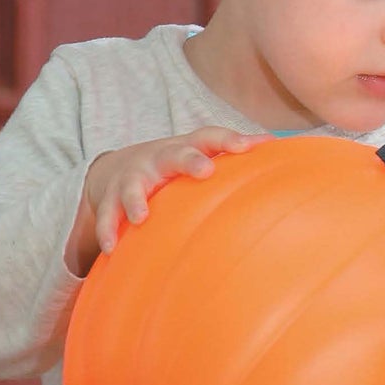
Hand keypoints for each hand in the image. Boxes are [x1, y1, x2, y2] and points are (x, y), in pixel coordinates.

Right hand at [67, 127, 265, 273]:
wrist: (119, 166)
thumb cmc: (176, 162)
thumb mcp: (201, 152)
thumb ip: (233, 149)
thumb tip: (277, 145)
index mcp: (186, 148)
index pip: (210, 137)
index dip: (228, 140)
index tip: (246, 147)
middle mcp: (159, 158)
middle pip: (174, 155)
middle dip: (190, 160)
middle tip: (205, 170)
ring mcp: (133, 177)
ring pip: (132, 186)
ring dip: (136, 200)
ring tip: (141, 218)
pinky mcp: (110, 199)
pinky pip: (107, 215)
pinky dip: (107, 230)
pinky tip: (111, 248)